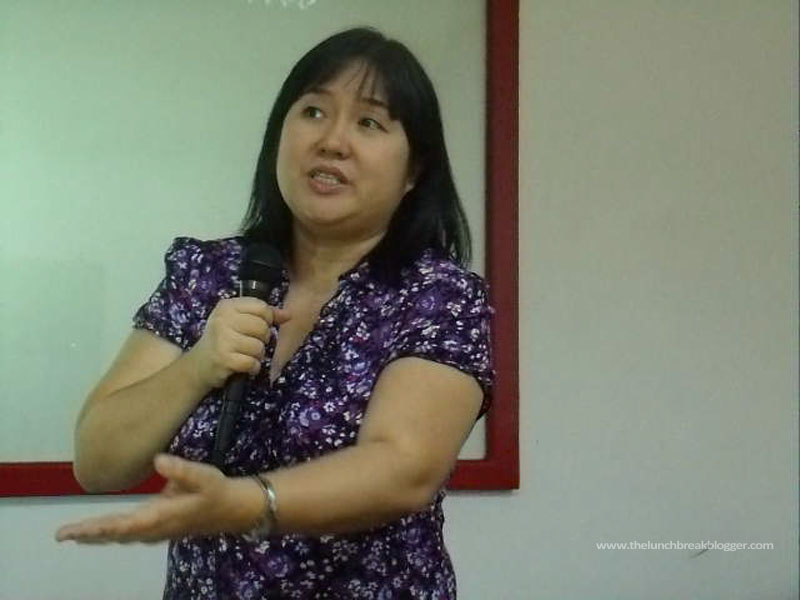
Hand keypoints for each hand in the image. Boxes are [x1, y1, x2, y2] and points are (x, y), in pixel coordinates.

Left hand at [55, 454, 258, 543]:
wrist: (239, 510)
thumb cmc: (221, 492)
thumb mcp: (205, 476)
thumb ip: (182, 469)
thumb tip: (157, 459)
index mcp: (161, 516)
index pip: (121, 525)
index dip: (94, 529)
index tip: (71, 532)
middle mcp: (156, 528)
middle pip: (117, 534)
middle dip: (90, 535)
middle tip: (63, 535)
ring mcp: (160, 529)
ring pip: (124, 535)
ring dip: (101, 535)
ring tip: (78, 534)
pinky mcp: (165, 525)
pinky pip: (133, 532)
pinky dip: (116, 532)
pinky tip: (109, 529)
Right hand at [187, 297, 290, 389]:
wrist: (198, 365)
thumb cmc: (222, 340)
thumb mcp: (238, 321)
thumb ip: (264, 316)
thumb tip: (288, 315)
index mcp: (227, 306)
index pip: (261, 307)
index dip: (267, 319)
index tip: (259, 328)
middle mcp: (223, 320)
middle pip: (262, 327)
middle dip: (262, 339)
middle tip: (250, 344)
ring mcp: (222, 339)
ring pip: (259, 347)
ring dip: (257, 355)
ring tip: (245, 355)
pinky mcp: (224, 359)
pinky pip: (252, 363)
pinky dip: (253, 367)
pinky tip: (245, 366)